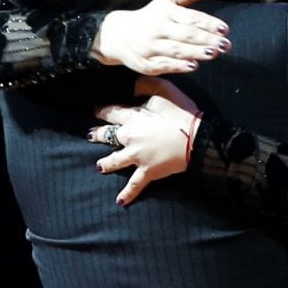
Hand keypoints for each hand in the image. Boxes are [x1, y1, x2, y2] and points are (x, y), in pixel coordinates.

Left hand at [88, 79, 202, 205]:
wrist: (196, 139)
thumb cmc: (182, 113)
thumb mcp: (164, 90)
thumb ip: (146, 85)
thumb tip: (132, 85)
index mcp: (133, 117)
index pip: (112, 112)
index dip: (103, 111)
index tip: (96, 110)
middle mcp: (130, 137)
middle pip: (108, 135)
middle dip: (98, 135)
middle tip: (90, 135)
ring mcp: (137, 156)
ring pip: (115, 160)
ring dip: (106, 163)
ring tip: (99, 167)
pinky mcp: (148, 171)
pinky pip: (135, 184)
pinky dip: (127, 194)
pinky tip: (119, 201)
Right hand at [92, 0, 229, 73]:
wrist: (118, 36)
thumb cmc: (150, 16)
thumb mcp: (166, 1)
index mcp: (165, 12)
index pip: (190, 17)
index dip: (209, 23)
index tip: (225, 29)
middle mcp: (158, 29)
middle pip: (186, 34)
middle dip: (207, 39)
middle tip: (226, 45)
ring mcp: (151, 47)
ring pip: (177, 50)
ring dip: (197, 52)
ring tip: (214, 53)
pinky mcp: (147, 63)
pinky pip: (165, 64)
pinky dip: (179, 66)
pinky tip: (194, 65)